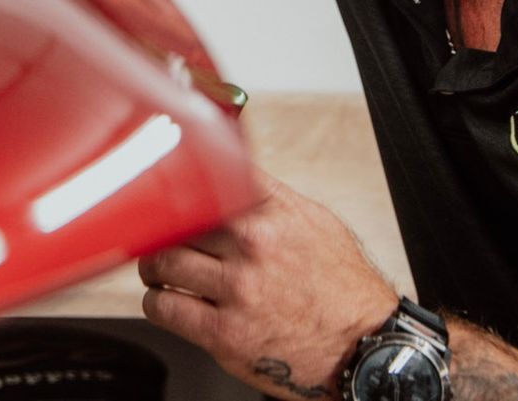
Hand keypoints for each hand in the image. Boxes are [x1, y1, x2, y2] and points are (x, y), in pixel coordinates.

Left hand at [139, 170, 399, 399]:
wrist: (362, 344)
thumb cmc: (341, 286)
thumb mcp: (314, 221)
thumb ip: (267, 196)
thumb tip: (231, 173)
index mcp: (269, 215)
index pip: (201, 186)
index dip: (176, 193)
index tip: (166, 198)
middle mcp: (251, 248)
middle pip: (174, 225)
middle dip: (163, 233)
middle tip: (163, 242)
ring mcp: (236, 291)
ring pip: (162, 264)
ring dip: (155, 268)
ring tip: (163, 272)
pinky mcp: (225, 333)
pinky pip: (164, 308)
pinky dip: (158, 303)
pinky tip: (169, 301)